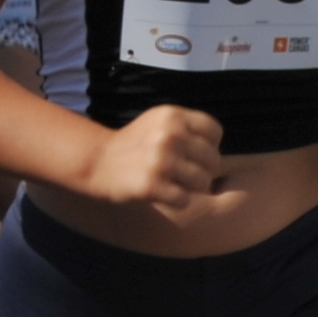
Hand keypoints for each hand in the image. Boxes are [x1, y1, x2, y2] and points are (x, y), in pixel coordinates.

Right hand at [85, 101, 221, 211]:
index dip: (210, 146)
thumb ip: (188, 129)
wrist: (98, 161)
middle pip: (213, 160)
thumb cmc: (136, 144)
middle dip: (203, 170)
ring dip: (191, 188)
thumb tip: (219, 152)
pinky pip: (185, 200)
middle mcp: (169, 135)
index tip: (194, 154)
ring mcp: (160, 160)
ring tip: (174, 183)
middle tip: (183, 173)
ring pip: (203, 182)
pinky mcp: (152, 185)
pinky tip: (162, 193)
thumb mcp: (160, 122)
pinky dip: (177, 201)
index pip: (215, 131)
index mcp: (172, 115)